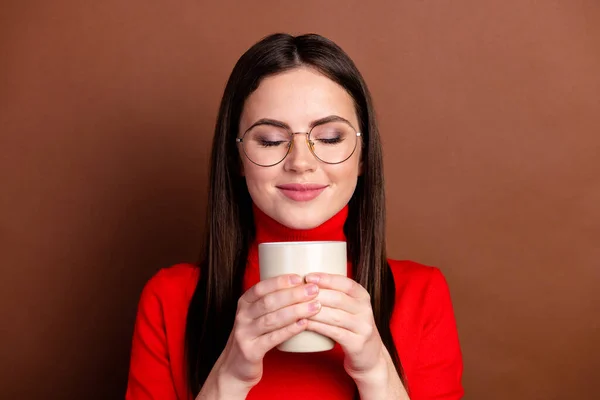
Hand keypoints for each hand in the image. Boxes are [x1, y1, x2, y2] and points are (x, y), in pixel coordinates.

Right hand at [211, 274, 320, 391]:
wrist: (236, 366)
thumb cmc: (255, 335)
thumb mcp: (256, 314)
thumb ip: (272, 301)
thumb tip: (302, 284)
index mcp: (244, 302)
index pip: (261, 287)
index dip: (280, 281)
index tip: (299, 278)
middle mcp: (242, 316)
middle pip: (269, 302)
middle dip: (293, 294)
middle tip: (313, 290)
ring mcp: (244, 333)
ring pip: (272, 319)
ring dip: (296, 311)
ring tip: (315, 306)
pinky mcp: (251, 351)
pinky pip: (273, 338)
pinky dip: (290, 330)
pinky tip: (304, 324)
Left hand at [304, 273, 385, 379]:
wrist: (369, 356)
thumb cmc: (352, 327)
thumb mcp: (350, 307)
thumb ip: (335, 294)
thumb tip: (306, 281)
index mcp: (363, 296)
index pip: (346, 283)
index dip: (326, 279)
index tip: (308, 277)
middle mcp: (365, 310)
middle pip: (338, 298)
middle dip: (315, 295)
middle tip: (297, 294)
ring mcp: (363, 328)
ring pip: (334, 316)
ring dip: (313, 311)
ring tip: (296, 308)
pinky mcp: (357, 344)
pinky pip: (334, 332)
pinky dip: (317, 326)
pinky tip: (305, 323)